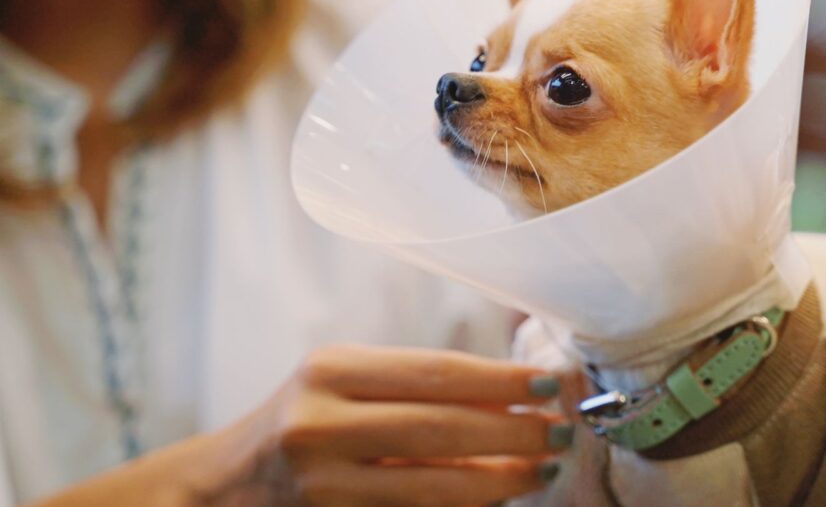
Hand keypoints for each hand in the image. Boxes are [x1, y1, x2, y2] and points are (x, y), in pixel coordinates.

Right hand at [196, 345, 569, 505]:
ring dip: (499, 479)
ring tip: (540, 469)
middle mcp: (320, 423)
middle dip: (514, 431)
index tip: (550, 385)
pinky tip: (495, 498)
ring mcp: (323, 484)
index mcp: (331, 371)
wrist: (225, 487)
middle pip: (442, 428)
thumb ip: (416, 385)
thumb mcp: (345, 383)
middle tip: (559, 431)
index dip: (502, 380)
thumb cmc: (302, 420)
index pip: (437, 372)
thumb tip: (512, 391)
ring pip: (434, 485)